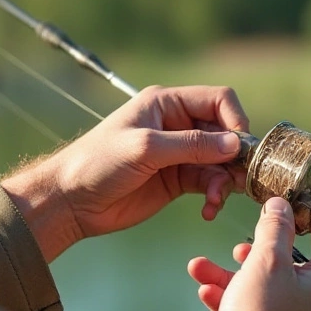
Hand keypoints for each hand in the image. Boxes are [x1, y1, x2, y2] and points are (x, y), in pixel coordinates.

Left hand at [0, 85, 248, 260]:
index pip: (218, 100)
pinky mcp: (177, 180)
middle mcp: (177, 125)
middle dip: (234, 157)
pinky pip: (208, 184)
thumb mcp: (145, 148)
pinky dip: (214, 196)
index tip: (240, 148)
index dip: (236, 120)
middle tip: (238, 181)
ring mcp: (179, 154)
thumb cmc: (98, 163)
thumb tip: (234, 144)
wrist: (71, 201)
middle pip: (225, 133)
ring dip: (225, 182)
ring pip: (221, 162)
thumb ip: (191, 145)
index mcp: (167, 103)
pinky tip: (207, 209)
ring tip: (214, 200)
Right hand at [187, 198, 310, 310]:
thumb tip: (282, 206)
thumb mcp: (265, 262)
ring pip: (281, 296)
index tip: (289, 205)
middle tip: (238, 249)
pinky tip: (209, 295)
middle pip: (302, 268)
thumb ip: (275, 228)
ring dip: (241, 280)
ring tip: (205, 269)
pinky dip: (244, 308)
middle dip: (261, 254)